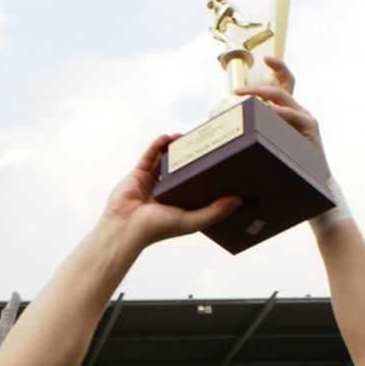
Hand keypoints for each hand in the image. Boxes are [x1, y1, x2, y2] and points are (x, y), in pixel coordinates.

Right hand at [104, 135, 240, 245]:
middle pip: (183, 171)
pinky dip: (158, 145)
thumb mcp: (192, 221)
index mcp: (180, 205)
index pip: (198, 187)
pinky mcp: (138, 175)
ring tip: (187, 137)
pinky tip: (168, 136)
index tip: (222, 163)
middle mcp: (167, 193)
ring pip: (166, 161)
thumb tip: (239, 200)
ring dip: (175, 148)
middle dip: (192, 158)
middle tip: (205, 144)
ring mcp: (152, 183)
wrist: (125, 227)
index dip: (209, 176)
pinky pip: (149, 156)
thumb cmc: (158, 229)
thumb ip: (214, 212)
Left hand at [235, 57, 328, 164]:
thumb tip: (239, 124)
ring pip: (282, 98)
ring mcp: (305, 117)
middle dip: (256, 86)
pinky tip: (266, 112)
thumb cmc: (291, 164)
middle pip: (280, 88)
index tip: (266, 58)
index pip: (285, 82)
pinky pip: (291, 115)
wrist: (314, 180)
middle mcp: (298, 110)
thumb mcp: (274, 142)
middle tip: (237, 90)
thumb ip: (263, 131)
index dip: (278, 68)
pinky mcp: (310, 126)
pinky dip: (277, 112)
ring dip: (260, 95)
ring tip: (243, 97)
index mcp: (290, 111)